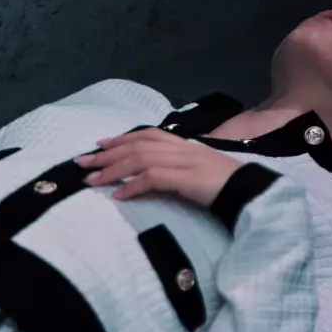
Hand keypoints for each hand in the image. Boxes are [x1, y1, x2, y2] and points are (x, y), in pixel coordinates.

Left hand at [75, 127, 244, 206]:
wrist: (250, 192)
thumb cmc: (225, 185)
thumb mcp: (197, 171)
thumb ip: (176, 169)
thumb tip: (151, 176)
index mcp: (183, 144)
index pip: (146, 135)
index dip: (120, 139)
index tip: (99, 145)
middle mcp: (180, 148)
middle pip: (136, 145)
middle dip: (106, 153)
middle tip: (82, 162)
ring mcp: (183, 161)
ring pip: (139, 159)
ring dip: (112, 170)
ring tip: (92, 181)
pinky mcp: (185, 178)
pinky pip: (151, 178)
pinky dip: (132, 186)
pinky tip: (119, 196)